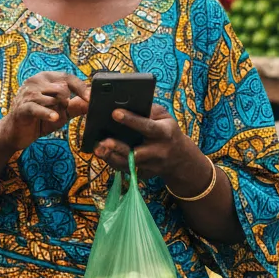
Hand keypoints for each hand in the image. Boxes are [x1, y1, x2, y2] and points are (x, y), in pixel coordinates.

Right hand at [0, 72, 89, 153]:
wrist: (16, 134)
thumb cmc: (39, 120)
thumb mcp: (62, 113)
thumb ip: (76, 106)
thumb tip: (93, 100)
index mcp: (46, 79)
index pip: (67, 77)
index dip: (80, 87)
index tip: (90, 98)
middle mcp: (35, 81)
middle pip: (62, 88)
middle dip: (65, 102)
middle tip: (60, 111)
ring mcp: (28, 93)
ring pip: (52, 98)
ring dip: (56, 110)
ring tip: (50, 117)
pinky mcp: (23, 107)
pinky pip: (38, 108)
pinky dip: (47, 113)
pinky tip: (54, 117)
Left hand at [95, 104, 210, 193]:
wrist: (180, 158)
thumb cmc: (168, 131)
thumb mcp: (165, 117)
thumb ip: (149, 110)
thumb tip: (127, 103)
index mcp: (164, 133)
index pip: (147, 127)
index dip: (131, 120)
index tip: (115, 113)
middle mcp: (158, 152)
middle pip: (136, 153)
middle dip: (118, 147)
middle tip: (103, 141)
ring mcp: (151, 166)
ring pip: (128, 164)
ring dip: (111, 157)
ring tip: (98, 149)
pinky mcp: (143, 174)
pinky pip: (125, 170)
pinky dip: (113, 162)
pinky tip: (103, 154)